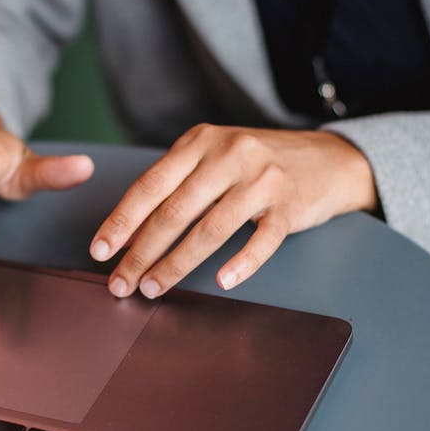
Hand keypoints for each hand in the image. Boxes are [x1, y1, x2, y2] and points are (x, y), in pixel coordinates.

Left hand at [89, 123, 376, 297]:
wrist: (329, 159)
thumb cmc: (260, 163)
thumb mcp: (215, 157)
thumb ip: (178, 185)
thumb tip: (131, 234)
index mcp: (201, 142)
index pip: (151, 185)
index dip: (122, 221)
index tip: (100, 250)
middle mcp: (229, 155)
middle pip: (175, 211)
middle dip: (141, 252)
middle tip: (121, 283)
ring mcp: (262, 180)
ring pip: (210, 229)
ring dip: (177, 264)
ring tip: (154, 288)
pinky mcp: (290, 206)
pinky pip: (261, 240)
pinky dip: (241, 262)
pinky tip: (222, 281)